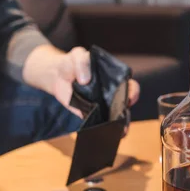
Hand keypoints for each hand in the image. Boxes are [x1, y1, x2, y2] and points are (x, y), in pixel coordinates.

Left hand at [23, 45, 139, 121]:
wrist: (57, 76)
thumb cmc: (72, 63)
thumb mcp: (77, 56)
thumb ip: (82, 62)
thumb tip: (85, 80)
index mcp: (113, 76)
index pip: (129, 84)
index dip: (132, 91)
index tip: (128, 96)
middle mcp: (110, 92)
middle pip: (125, 104)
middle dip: (126, 112)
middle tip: (121, 115)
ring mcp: (101, 104)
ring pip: (114, 117)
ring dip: (117, 125)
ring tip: (116, 130)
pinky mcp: (89, 113)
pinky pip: (98, 123)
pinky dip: (101, 129)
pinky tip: (101, 134)